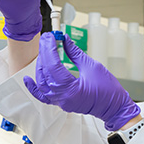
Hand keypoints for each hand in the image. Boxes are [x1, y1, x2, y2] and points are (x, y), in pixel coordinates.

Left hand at [23, 33, 140, 130]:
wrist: (114, 107)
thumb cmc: (108, 90)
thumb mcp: (92, 66)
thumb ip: (75, 53)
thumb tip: (64, 40)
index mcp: (71, 89)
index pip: (53, 65)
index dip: (50, 48)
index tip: (50, 36)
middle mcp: (63, 97)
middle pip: (46, 72)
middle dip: (45, 53)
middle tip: (48, 39)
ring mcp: (60, 102)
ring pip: (42, 82)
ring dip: (41, 65)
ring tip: (45, 51)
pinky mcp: (61, 103)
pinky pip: (43, 96)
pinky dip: (34, 88)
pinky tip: (28, 79)